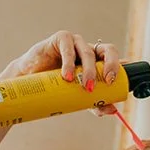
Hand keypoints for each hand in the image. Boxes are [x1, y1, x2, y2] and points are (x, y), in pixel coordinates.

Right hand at [0, 31, 120, 99]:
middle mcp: (88, 49)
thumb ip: (96, 104)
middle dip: (111, 66)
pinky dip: (69, 62)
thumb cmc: (56, 86)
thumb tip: (113, 110)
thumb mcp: (79, 97)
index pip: (113, 59)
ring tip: (85, 86)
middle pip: (108, 51)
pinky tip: (68, 75)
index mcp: (97, 61)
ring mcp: (75, 43)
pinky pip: (68, 47)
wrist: (29, 80)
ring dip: (90, 70)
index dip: (119, 66)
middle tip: (108, 81)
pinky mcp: (60, 39)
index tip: (118, 80)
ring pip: (89, 52)